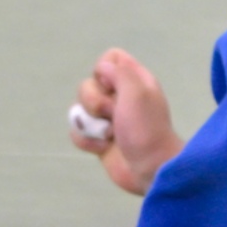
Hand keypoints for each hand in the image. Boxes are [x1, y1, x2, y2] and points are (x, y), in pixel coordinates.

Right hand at [71, 49, 183, 194]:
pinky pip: (77, 132)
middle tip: (113, 114)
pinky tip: (103, 147)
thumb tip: (103, 67)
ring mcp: (108, 119)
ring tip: (109, 134)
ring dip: (91, 124)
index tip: (111, 85)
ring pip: (79, 109)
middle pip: (88, 85)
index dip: (104, 70)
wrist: (149, 168)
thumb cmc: (146, 128)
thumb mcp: (138, 93)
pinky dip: (87, 141)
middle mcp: (121, 96)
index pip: (111, 59)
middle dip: (94, 102)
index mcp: (135, 81)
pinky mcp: (98, 138)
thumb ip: (121, 73)